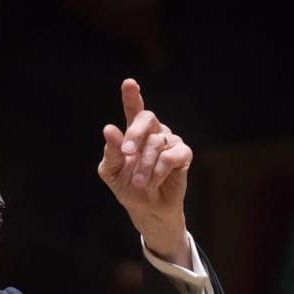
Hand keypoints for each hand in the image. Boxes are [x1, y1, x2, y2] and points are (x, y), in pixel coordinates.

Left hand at [98, 77, 192, 264]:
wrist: (146, 209)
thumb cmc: (128, 187)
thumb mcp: (112, 171)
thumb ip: (112, 151)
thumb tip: (109, 129)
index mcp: (134, 132)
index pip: (134, 109)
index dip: (132, 96)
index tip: (129, 83)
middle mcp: (153, 132)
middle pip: (147, 118)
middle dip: (135, 134)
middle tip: (127, 152)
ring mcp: (170, 141)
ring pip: (157, 142)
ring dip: (145, 165)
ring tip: (140, 183)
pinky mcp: (183, 155)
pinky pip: (172, 156)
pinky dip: (160, 170)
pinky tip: (154, 181)